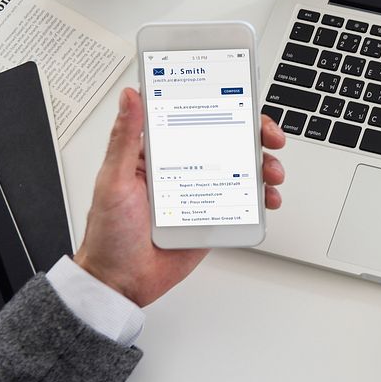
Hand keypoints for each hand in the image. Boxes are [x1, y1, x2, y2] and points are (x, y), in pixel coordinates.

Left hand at [73, 87, 286, 306]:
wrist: (121, 284)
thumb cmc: (109, 234)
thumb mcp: (112, 180)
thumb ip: (124, 138)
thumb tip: (130, 97)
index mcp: (159, 152)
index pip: (197, 117)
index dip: (225, 106)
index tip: (244, 102)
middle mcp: (184, 167)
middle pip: (229, 139)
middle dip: (257, 133)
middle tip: (269, 137)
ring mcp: (202, 191)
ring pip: (243, 168)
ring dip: (265, 165)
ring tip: (272, 173)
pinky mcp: (214, 216)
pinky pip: (245, 202)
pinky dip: (263, 197)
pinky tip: (267, 199)